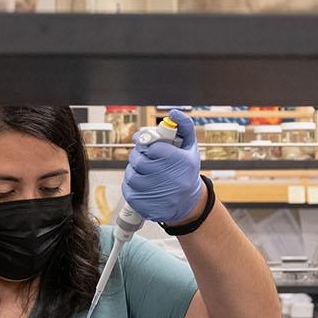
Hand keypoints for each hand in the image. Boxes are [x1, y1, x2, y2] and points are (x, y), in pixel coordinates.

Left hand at [123, 108, 204, 223]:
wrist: (188, 202)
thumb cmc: (187, 171)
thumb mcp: (190, 147)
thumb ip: (184, 126)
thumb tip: (173, 113)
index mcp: (181, 162)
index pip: (153, 147)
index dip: (149, 145)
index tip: (152, 147)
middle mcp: (170, 180)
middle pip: (138, 160)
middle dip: (139, 156)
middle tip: (147, 158)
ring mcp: (156, 194)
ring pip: (131, 174)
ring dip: (134, 170)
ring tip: (146, 172)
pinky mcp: (145, 205)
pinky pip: (127, 188)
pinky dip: (131, 184)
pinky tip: (143, 184)